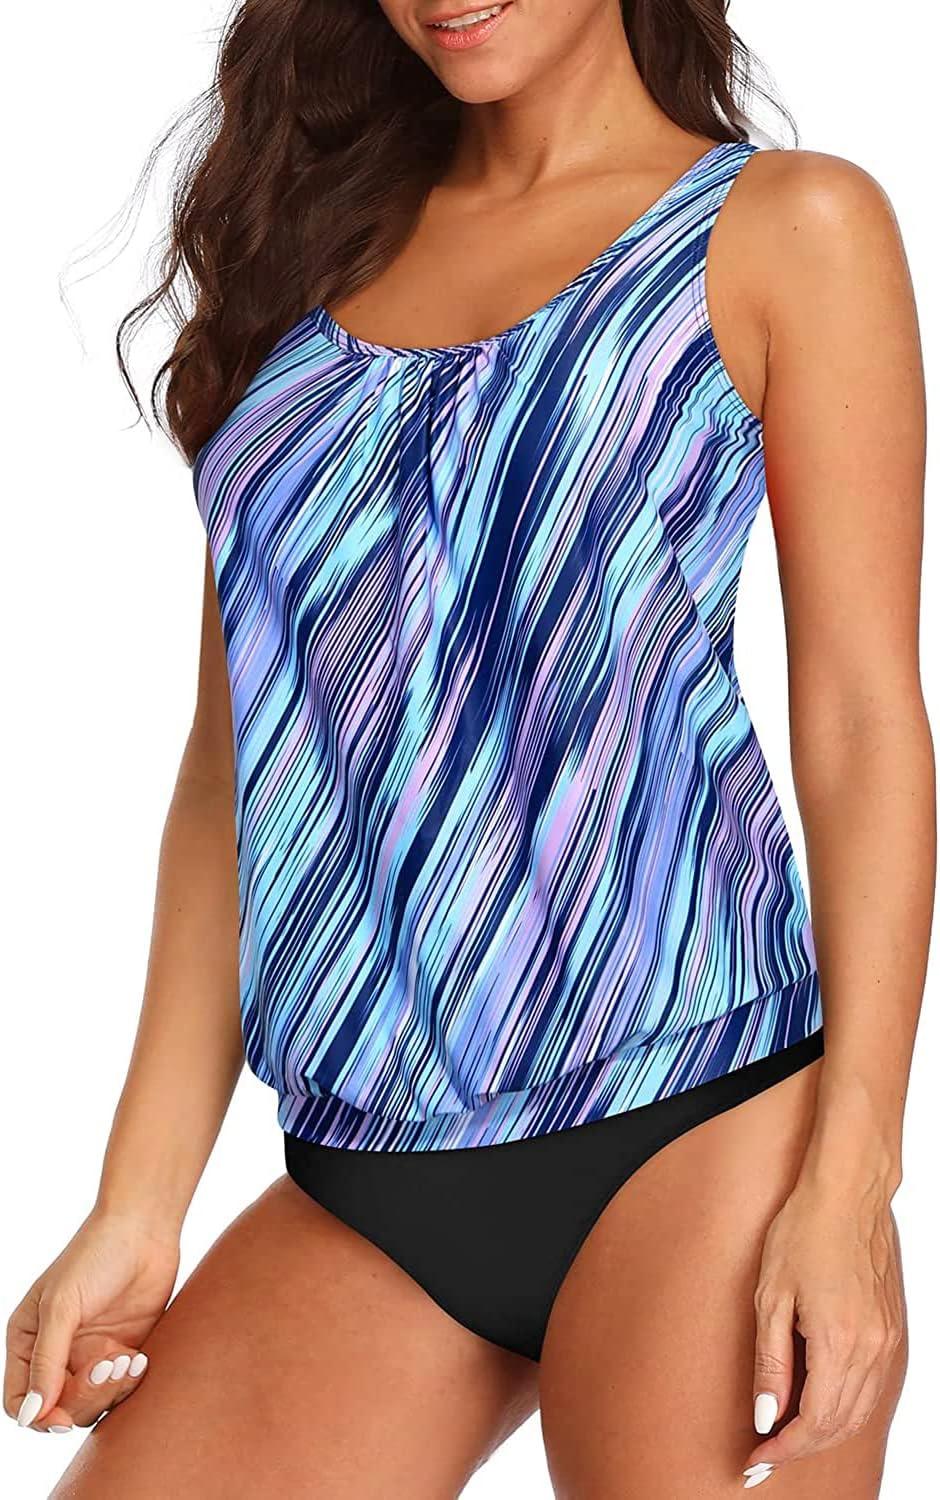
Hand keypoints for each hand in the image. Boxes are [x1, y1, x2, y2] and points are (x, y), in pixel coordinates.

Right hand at [4, 1208, 179, 1433]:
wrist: (145, 1229)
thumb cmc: (94, 1256)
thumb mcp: (62, 1306)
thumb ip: (46, 1361)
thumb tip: (33, 1413)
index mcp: (29, 1339)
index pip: (21, 1400)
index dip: (38, 1416)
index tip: (61, 1420)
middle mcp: (58, 1352)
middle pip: (59, 1406)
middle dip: (83, 1396)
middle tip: (107, 1363)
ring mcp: (91, 1353)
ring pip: (92, 1403)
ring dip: (109, 1390)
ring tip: (126, 1357)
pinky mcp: (123, 1351)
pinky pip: (121, 1388)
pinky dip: (129, 1382)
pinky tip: (139, 1358)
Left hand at [741, 1174, 904, 1487]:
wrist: (847, 1194)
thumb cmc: (803, 1232)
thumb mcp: (771, 1295)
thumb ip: (770, 1361)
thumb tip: (765, 1415)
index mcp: (838, 1342)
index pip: (813, 1422)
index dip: (784, 1448)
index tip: (757, 1459)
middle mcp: (871, 1350)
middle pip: (839, 1426)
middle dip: (802, 1448)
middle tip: (766, 1455)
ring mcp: (886, 1342)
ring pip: (858, 1413)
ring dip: (824, 1433)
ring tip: (787, 1438)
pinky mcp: (890, 1331)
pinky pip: (871, 1389)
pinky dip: (845, 1409)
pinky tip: (820, 1407)